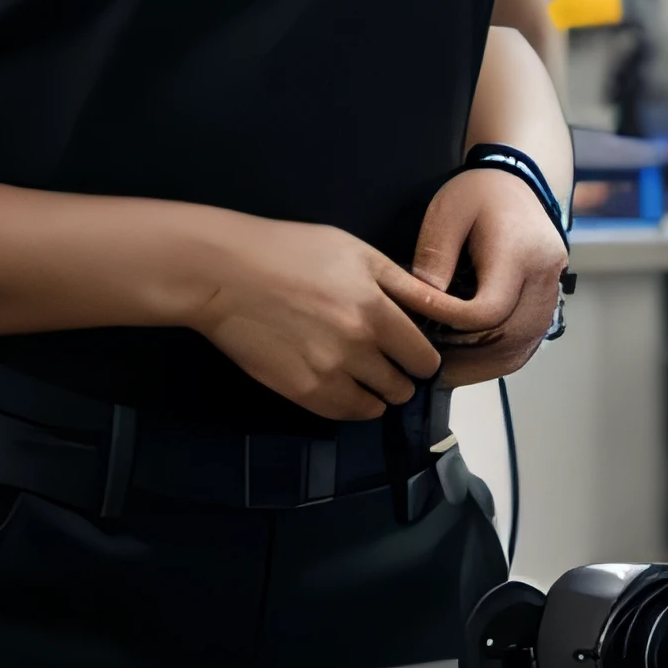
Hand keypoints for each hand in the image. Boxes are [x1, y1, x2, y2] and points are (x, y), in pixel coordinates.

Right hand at [177, 211, 463, 419]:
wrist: (228, 274)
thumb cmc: (294, 252)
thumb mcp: (360, 254)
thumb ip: (403, 284)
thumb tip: (439, 305)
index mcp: (377, 311)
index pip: (423, 358)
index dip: (424, 359)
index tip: (417, 355)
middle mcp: (358, 348)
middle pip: (402, 387)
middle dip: (403, 378)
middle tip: (392, 366)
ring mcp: (326, 373)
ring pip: (374, 406)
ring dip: (378, 396)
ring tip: (369, 379)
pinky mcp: (297, 391)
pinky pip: (340, 414)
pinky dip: (351, 406)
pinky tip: (347, 390)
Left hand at [411, 162, 569, 382]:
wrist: (518, 179)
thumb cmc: (478, 194)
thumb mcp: (446, 215)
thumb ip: (435, 259)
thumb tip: (422, 307)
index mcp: (521, 253)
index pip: (488, 311)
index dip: (449, 322)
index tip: (417, 318)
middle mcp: (545, 275)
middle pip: (509, 339)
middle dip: (464, 358)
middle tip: (424, 364)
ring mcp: (552, 289)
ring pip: (521, 347)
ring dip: (481, 367)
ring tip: (444, 371)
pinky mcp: (548, 298)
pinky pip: (527, 342)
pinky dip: (497, 359)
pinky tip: (468, 362)